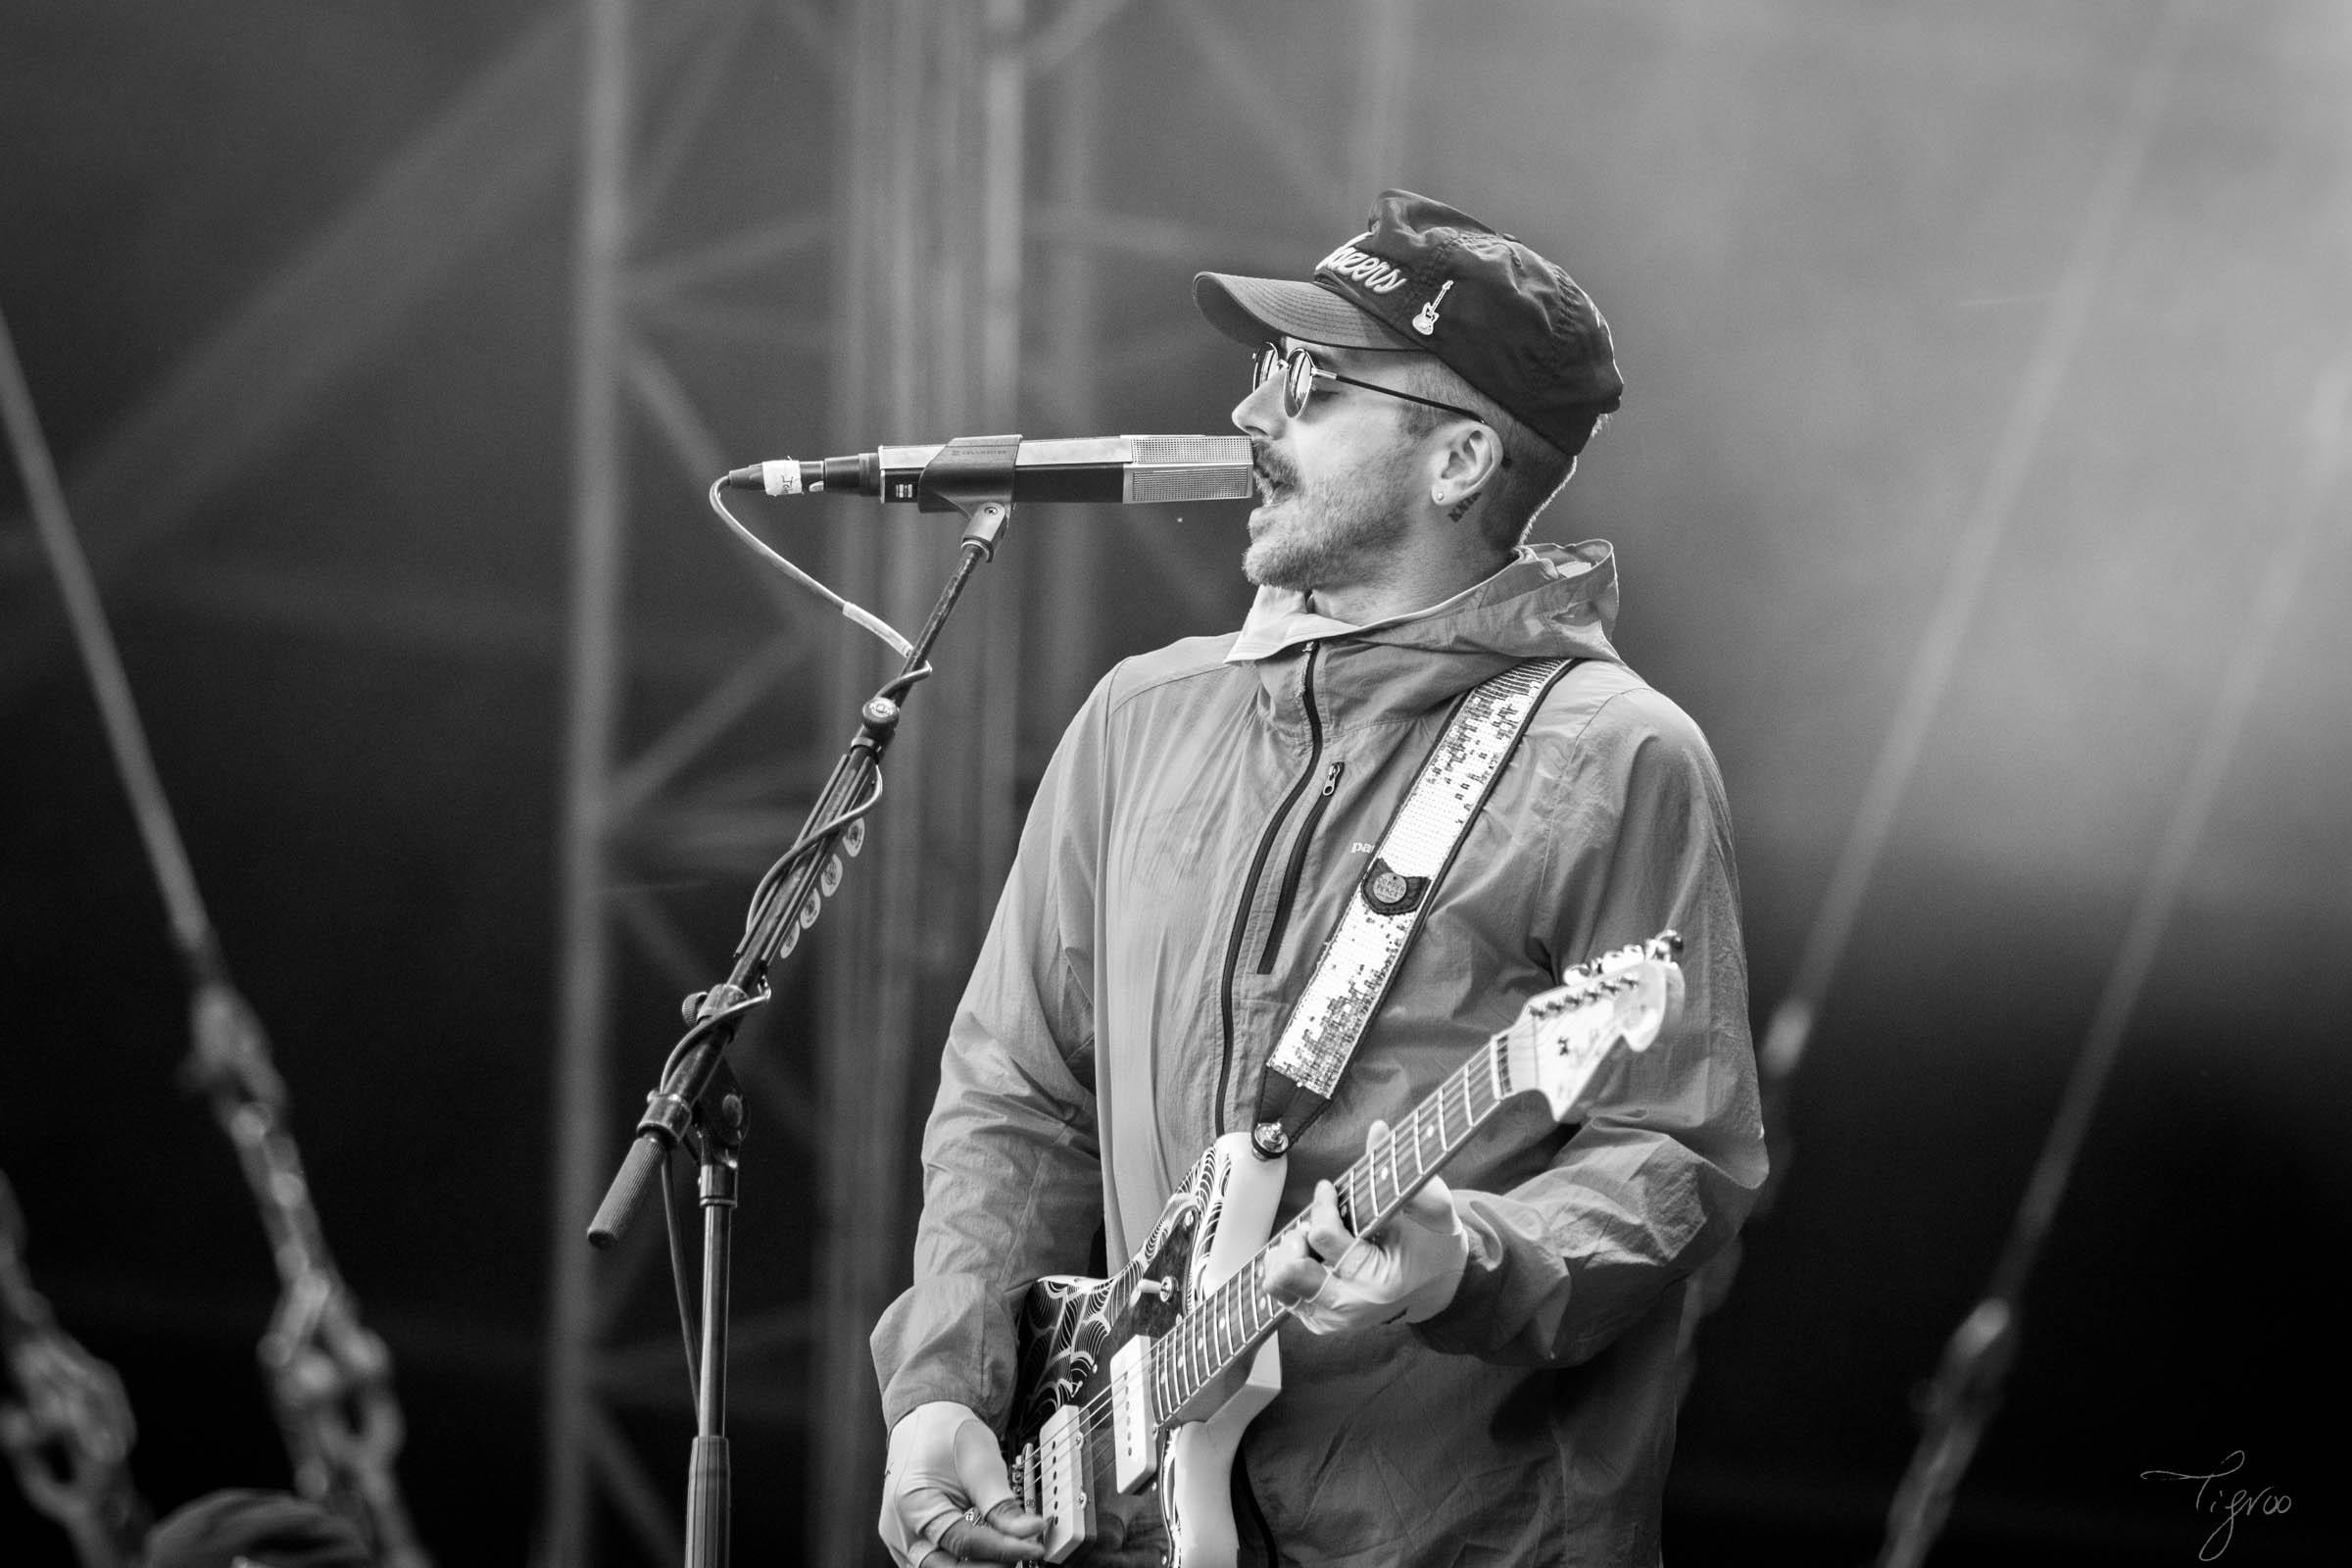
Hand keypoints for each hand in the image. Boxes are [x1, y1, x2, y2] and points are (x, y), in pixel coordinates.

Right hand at [877, 1401, 1046, 1565]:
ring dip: (976, 1566)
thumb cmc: (945, 1434)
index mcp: (913, 1503)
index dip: (1003, 1549)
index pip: (964, 1543)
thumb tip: (1029, 1532)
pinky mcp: (909, 1543)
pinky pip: (936, 1562)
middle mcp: (900, 1528)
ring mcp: (901, 1539)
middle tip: (1021, 1552)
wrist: (924, 1423)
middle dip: (989, 1565)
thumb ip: (1001, 1502)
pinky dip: (962, 1562)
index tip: (1033, 1547)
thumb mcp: (980, 1460)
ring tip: (1006, 1551)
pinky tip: (986, 1553)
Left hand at [1264, 1120, 1468, 1334]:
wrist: (1438, 1287)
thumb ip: (1408, 1174)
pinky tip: (1312, 1256)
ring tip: (1312, 1241)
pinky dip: (1289, 1270)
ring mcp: (1333, 1319)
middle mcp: (1351, 1307)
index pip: (1323, 1236)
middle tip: (1315, 1225)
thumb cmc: (1433, 1245)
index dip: (1321, 1203)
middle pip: (1290, 1271)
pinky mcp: (1321, 1323)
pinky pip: (1283, 1296)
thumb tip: (1378, 1130)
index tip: (1329, 1189)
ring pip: (1278, 1284)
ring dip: (1288, 1254)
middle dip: (1296, 1237)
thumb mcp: (1435, 1211)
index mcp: (1379, 1281)